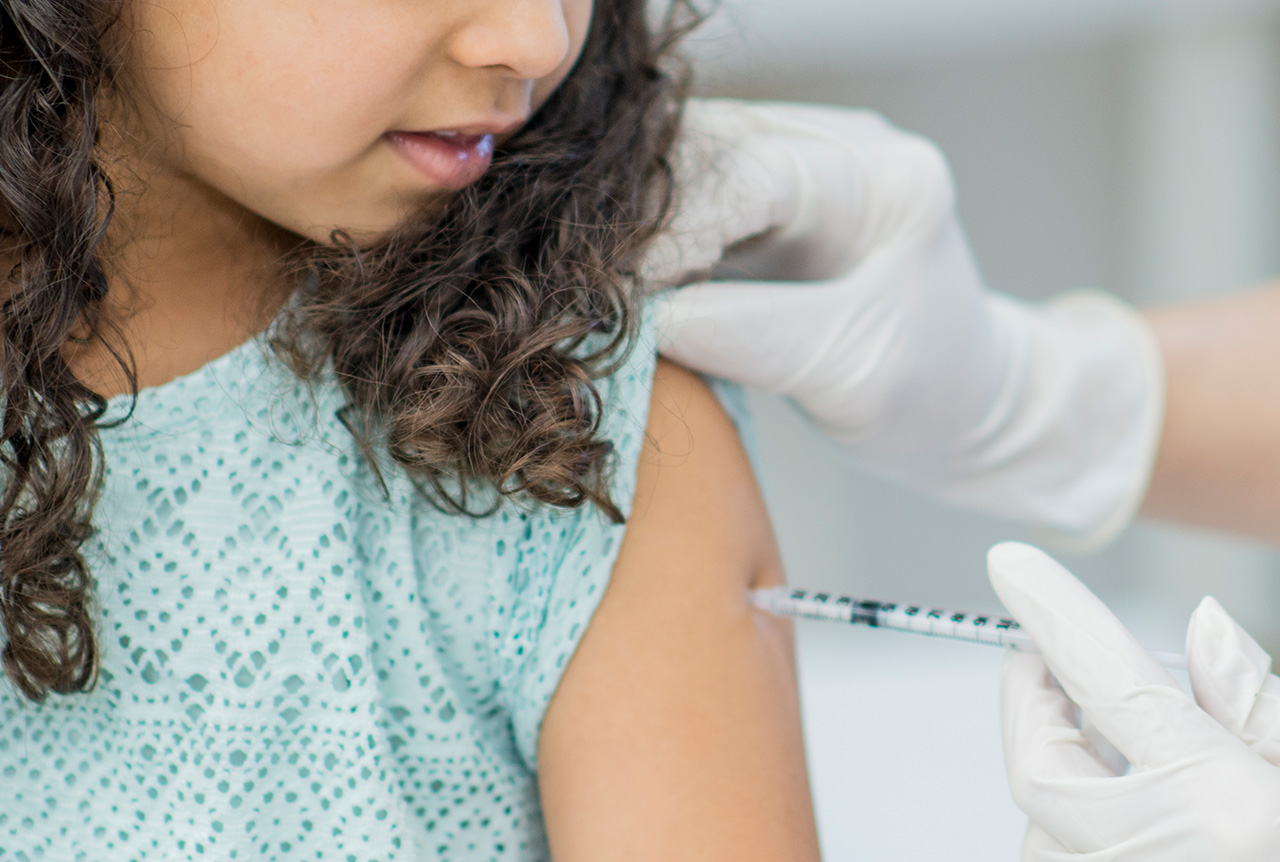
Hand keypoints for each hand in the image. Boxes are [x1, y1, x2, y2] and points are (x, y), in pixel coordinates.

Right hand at [651, 100, 1163, 548]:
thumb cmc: (930, 396)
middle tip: (593, 287)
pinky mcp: (780, 201)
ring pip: (694, 166)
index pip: (752, 175)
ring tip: (604, 286)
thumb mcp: (845, 373)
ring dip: (643, 224)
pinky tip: (629, 280)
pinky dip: (657, 238)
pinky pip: (698, 198)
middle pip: (713, 153)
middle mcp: (847, 152)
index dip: (671, 228)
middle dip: (645, 220)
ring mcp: (811, 168)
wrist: (967, 406)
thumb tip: (641, 315)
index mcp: (885, 182)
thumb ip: (745, 335)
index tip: (614, 289)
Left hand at [990, 541, 1279, 859]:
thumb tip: (1201, 626)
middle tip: (1045, 655)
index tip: (1012, 566)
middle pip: (1040, 764)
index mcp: (1219, 807)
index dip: (1052, 612)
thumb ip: (1255, 699)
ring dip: (1060, 762)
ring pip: (1045, 823)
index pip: (1106, 680)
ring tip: (1095, 726)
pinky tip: (1119, 791)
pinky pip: (1063, 859)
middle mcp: (1159, 859)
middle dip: (1031, 699)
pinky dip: (1076, 818)